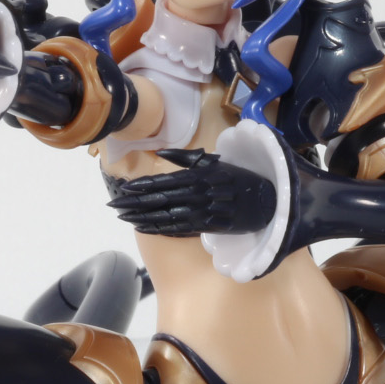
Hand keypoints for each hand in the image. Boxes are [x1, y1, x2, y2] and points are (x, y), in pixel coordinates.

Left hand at [107, 149, 277, 236]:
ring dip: (142, 216)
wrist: (270, 201)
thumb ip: (189, 159)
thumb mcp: (216, 163)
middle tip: (114, 205)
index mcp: (201, 176)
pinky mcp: (208, 227)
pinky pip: (179, 228)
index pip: (166, 181)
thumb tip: (162, 154)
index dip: (144, 186)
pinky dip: (159, 229)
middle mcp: (200, 194)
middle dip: (136, 203)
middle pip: (161, 199)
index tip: (126, 188)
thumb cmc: (240, 179)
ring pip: (167, 215)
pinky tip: (143, 228)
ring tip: (123, 216)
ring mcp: (204, 212)